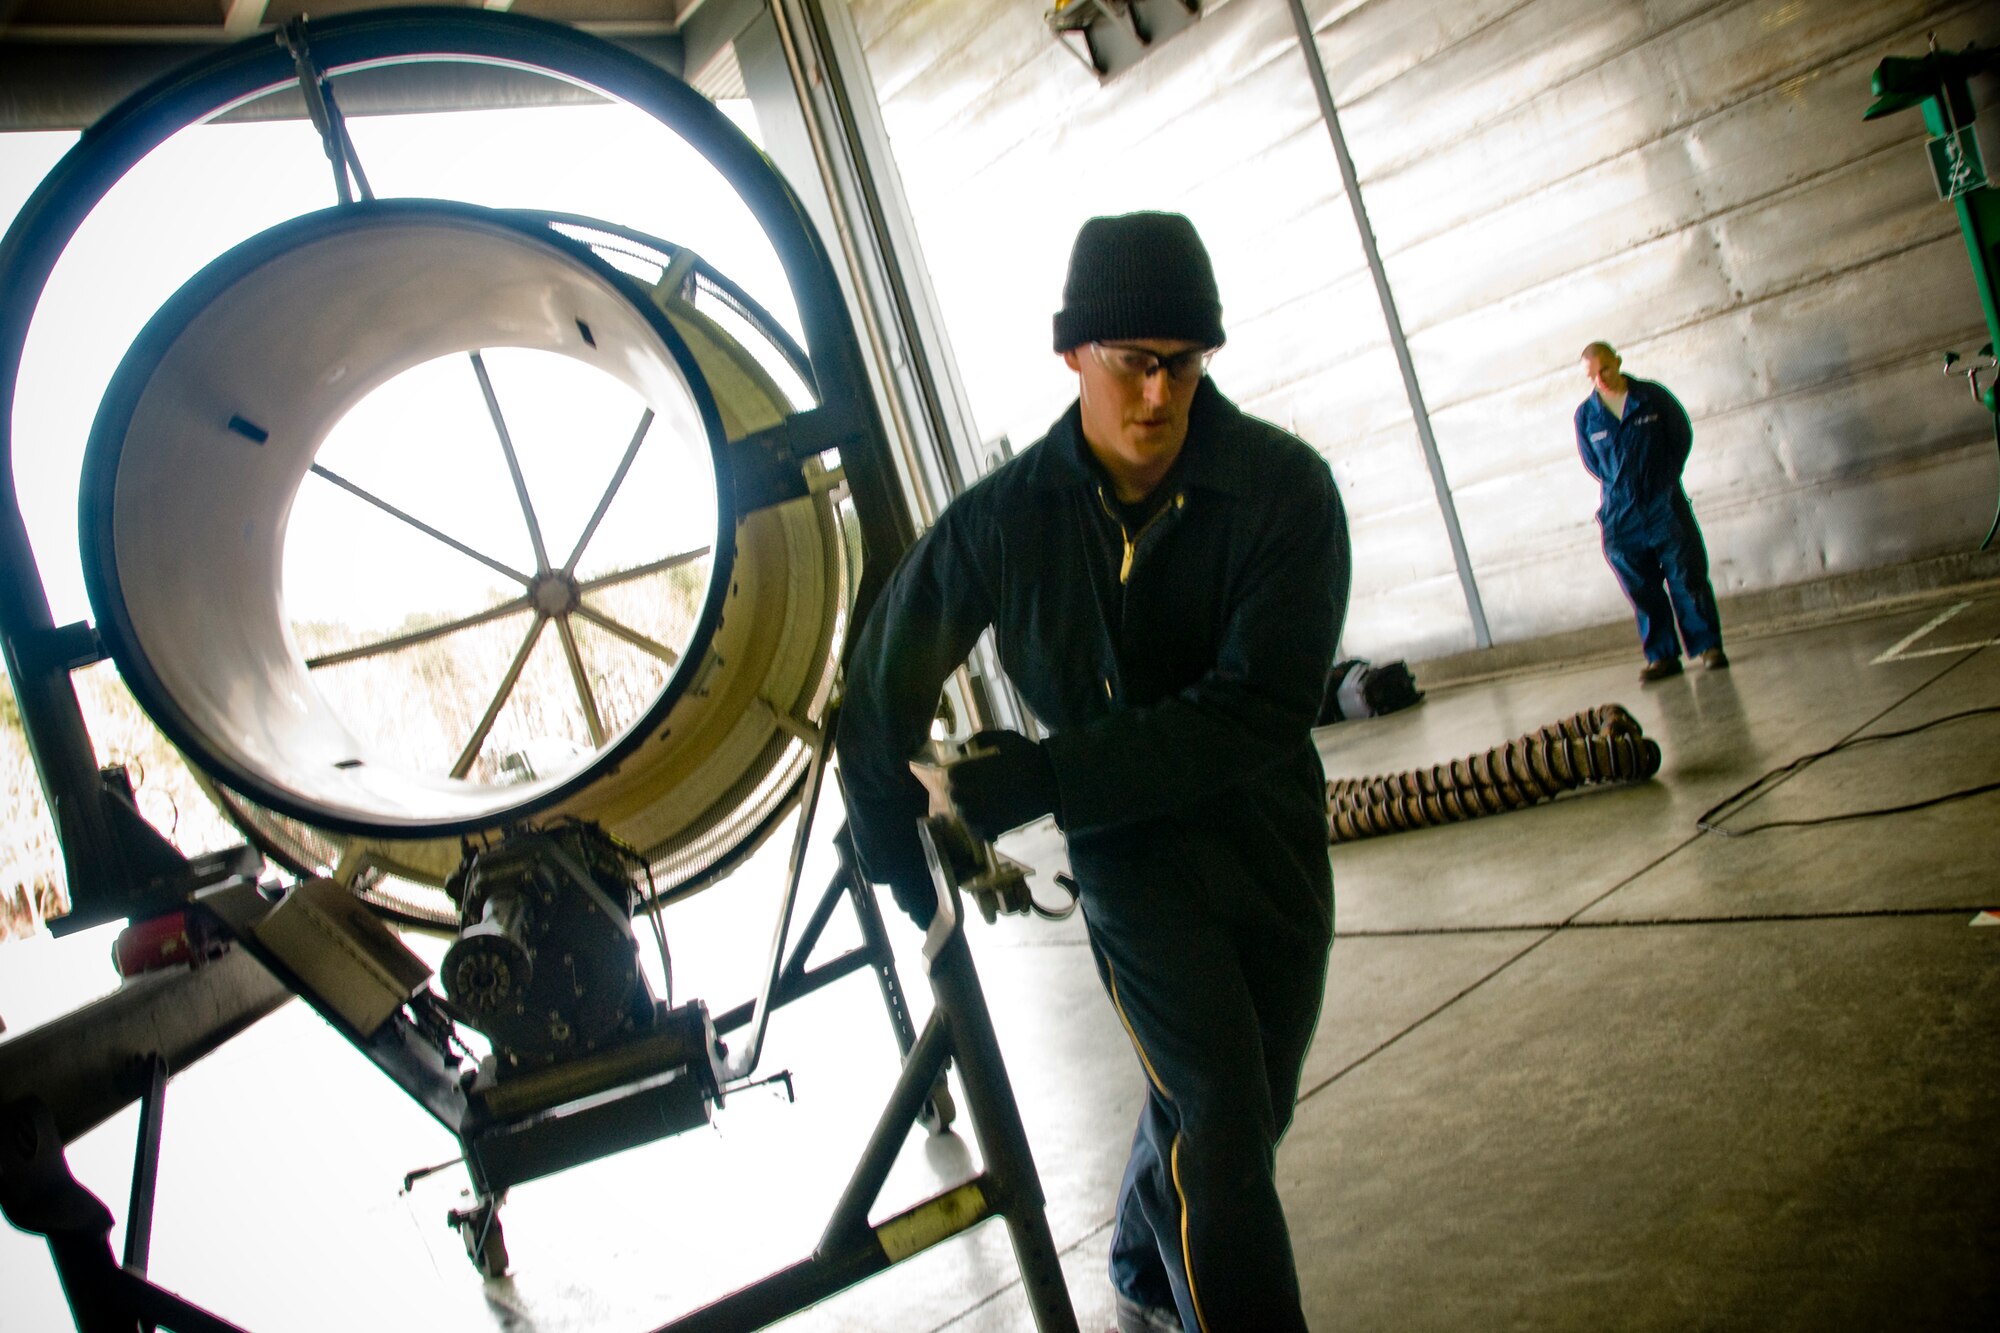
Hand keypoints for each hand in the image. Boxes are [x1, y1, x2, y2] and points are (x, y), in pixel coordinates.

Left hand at [943, 730, 1058, 842]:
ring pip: (964, 815)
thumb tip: (960, 749)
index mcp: (977, 771)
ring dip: (966, 808)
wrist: (1055, 784)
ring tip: (977, 804)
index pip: (953, 775)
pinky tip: (987, 818)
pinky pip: (978, 831)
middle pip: (955, 796)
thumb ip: (980, 739)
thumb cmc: (1030, 758)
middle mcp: (977, 794)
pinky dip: (978, 826)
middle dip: (959, 791)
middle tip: (968, 789)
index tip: (963, 773)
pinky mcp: (997, 829)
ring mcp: (986, 814)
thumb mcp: (1007, 738)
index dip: (956, 773)